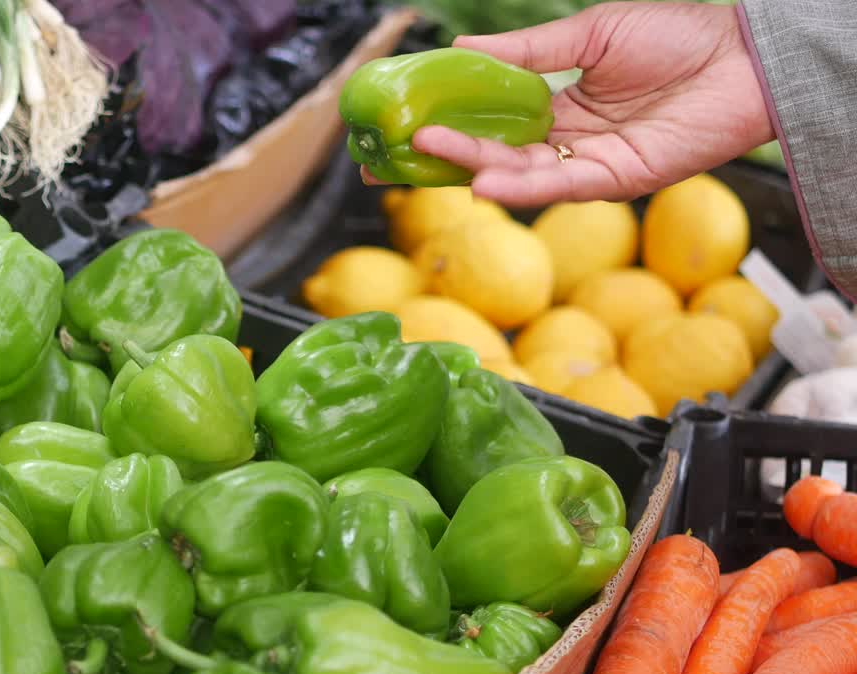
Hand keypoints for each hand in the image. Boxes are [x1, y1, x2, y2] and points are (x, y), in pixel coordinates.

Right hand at [364, 2, 773, 206]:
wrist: (744, 55)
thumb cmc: (677, 37)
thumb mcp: (587, 33)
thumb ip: (527, 51)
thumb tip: (462, 49)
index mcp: (559, 106)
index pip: (488, 125)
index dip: (444, 128)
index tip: (399, 129)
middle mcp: (567, 142)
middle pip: (490, 156)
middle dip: (438, 160)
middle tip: (385, 159)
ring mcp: (588, 164)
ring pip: (519, 174)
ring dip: (471, 165)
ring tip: (428, 152)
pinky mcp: (616, 179)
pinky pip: (559, 186)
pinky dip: (520, 186)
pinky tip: (484, 179)